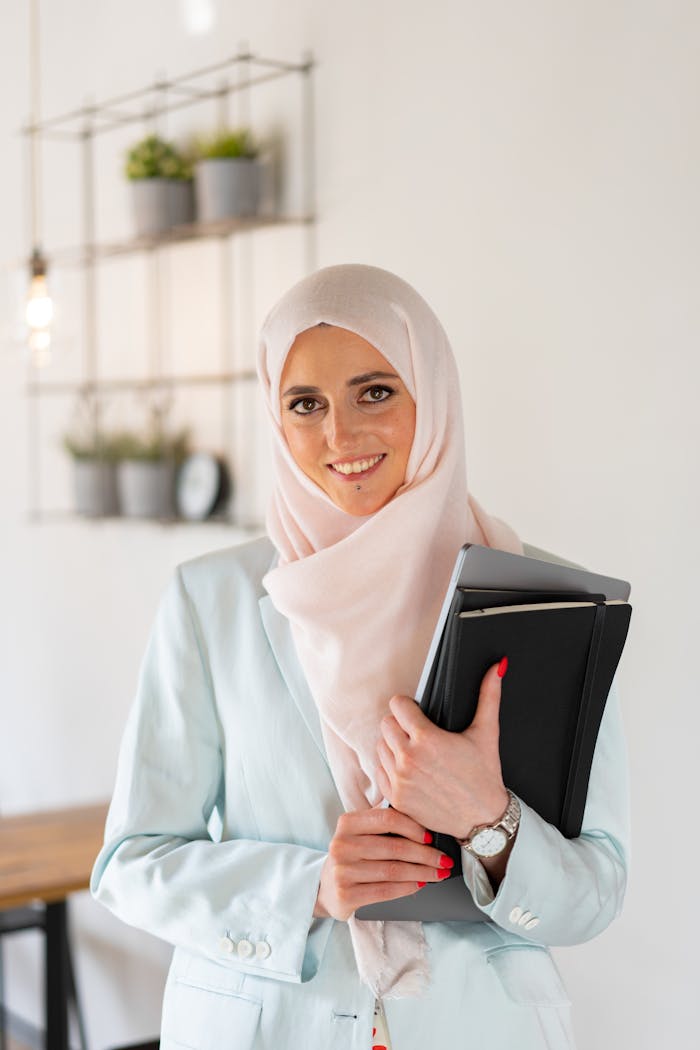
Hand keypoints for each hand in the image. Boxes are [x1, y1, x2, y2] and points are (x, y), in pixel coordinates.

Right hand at [313, 805, 454, 920]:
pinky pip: (385, 890)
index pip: (387, 818)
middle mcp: (341, 845)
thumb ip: (382, 821)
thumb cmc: (352, 855)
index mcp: (347, 823)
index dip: (413, 827)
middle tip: (444, 860)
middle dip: (426, 855)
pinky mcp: (346, 894)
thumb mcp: (360, 833)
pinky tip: (420, 884)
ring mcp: (342, 871)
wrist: (324, 887)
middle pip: (394, 847)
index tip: (431, 836)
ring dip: (422, 872)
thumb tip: (421, 820)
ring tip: (438, 874)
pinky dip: (408, 888)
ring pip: (393, 870)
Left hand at [375, 661, 508, 839]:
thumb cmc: (485, 777)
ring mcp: (400, 780)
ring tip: (414, 751)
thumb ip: (489, 695)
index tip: (416, 712)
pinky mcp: (396, 798)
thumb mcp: (487, 733)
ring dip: (393, 746)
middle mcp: (409, 758)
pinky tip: (408, 770)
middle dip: (400, 724)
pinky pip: (379, 771)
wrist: (482, 820)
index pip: (397, 705)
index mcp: (427, 739)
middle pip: (386, 723)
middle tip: (417, 733)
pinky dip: (390, 768)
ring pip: (380, 746)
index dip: (408, 705)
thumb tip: (497, 667)